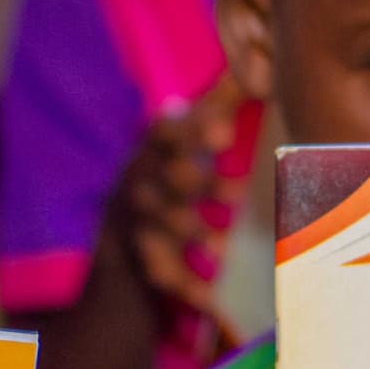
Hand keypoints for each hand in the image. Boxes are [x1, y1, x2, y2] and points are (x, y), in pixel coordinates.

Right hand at [111, 74, 248, 313]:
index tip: (225, 133)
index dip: (194, 131)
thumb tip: (250, 68)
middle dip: (198, 186)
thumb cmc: (169, 164)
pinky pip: (162, 274)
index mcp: (154, 146)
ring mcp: (141, 222)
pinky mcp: (145, 257)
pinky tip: (212, 300)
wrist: (119, 218)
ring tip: (224, 247)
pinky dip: (186, 288)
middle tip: (237, 194)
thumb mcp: (184, 131)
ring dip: (192, 235)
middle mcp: (143, 181)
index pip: (168, 133)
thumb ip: (216, 103)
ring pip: (162, 228)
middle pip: (167, 182)